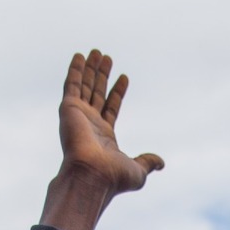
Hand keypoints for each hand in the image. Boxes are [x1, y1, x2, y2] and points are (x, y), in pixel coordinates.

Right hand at [40, 49, 164, 229]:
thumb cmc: (113, 178)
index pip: (112, 108)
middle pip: (97, 93)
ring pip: (84, 86)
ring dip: (90, 69)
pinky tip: (79, 56)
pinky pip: (72, 85)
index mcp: (104, 136)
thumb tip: (161, 163)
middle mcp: (89, 124)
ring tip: (96, 52)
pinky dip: (75, 70)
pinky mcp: (69, 109)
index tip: (124, 76)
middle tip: (106, 57)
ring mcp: (78, 116)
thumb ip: (147, 162)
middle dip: (101, 76)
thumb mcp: (138, 170)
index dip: (118, 92)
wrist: (93, 176)